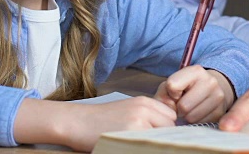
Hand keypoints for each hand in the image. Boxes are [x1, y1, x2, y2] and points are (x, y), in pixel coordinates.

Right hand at [13, 96, 175, 151]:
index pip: (171, 117)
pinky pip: (148, 145)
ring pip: (162, 137)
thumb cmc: (100, 120)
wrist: (77, 121)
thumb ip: (148, 116)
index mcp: (144, 102)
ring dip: (154, 142)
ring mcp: (138, 122)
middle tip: (146, 141)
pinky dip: (144, 147)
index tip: (156, 135)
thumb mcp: (127, 110)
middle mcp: (144, 109)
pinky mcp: (131, 135)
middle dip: (163, 136)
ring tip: (137, 143)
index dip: (166, 128)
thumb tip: (166, 130)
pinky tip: (131, 147)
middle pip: (170, 127)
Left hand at [154, 65, 234, 122]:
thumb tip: (172, 110)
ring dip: (187, 116)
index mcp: (196, 71)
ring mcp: (218, 96)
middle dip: (179, 108)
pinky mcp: (221, 111)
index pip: (172, 85)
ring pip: (191, 117)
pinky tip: (198, 113)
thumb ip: (163, 94)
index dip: (171, 93)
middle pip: (183, 106)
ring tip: (190, 108)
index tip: (176, 92)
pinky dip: (196, 121)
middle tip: (183, 103)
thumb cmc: (186, 88)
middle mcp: (210, 81)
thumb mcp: (171, 85)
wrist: (211, 89)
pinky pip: (200, 124)